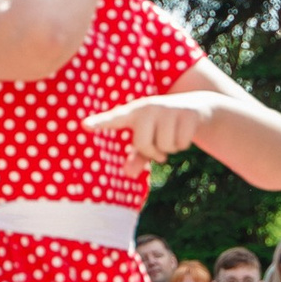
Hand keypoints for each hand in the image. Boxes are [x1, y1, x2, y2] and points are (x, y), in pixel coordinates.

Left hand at [85, 94, 215, 176]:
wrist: (196, 108)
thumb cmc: (163, 126)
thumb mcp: (149, 139)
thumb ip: (137, 156)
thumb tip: (129, 174)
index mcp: (134, 112)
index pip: (114, 119)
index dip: (99, 123)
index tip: (84, 125)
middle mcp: (148, 107)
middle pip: (142, 144)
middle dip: (153, 151)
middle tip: (159, 146)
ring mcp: (168, 109)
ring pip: (164, 146)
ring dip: (170, 148)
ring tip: (172, 135)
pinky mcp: (186, 114)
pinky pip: (181, 144)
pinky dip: (183, 145)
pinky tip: (184, 132)